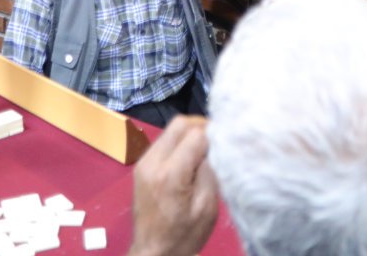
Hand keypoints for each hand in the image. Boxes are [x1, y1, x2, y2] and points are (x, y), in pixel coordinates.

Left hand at [129, 116, 219, 255]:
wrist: (153, 253)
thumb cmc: (184, 236)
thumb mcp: (207, 207)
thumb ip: (210, 171)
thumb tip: (216, 144)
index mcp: (171, 174)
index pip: (196, 134)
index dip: (214, 135)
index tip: (226, 144)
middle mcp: (153, 162)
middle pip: (180, 123)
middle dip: (201, 127)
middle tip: (216, 142)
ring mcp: (143, 162)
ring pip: (170, 129)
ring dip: (189, 134)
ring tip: (204, 151)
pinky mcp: (141, 166)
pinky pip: (162, 141)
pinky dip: (178, 142)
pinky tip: (189, 158)